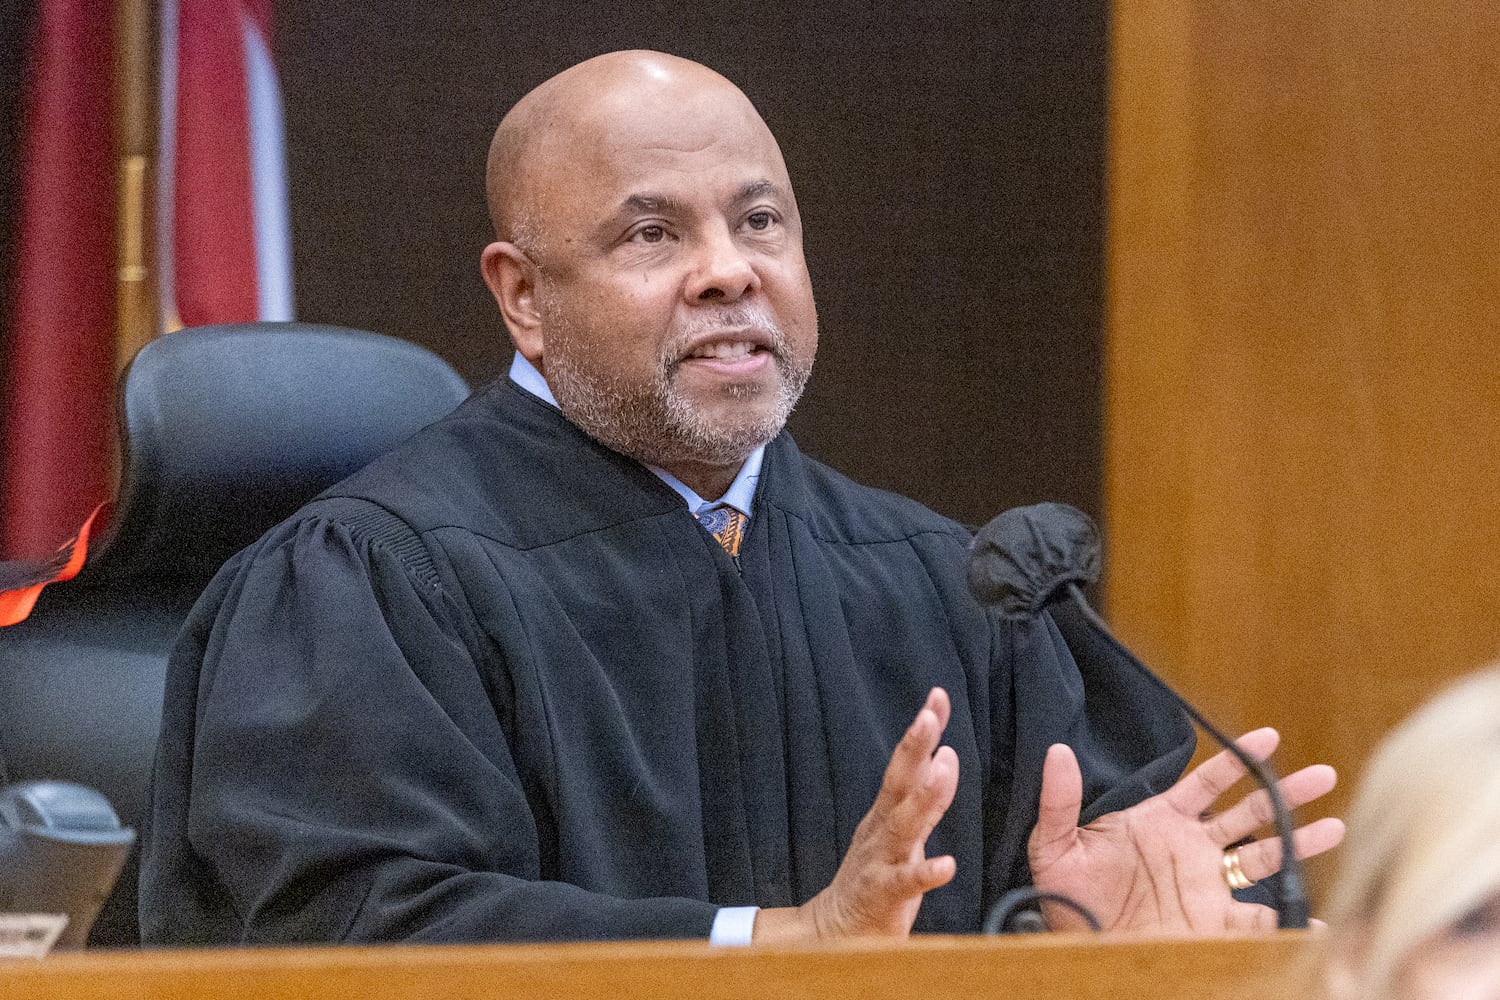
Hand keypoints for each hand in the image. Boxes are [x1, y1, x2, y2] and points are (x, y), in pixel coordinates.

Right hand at [754, 688, 958, 941]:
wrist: (834, 931)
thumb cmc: (876, 879)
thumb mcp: (904, 832)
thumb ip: (928, 797)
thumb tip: (947, 753)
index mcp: (887, 812)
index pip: (907, 763)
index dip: (923, 731)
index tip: (938, 695)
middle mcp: (881, 829)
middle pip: (898, 782)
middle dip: (913, 747)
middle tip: (929, 715)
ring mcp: (879, 861)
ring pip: (902, 825)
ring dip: (923, 798)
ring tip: (943, 772)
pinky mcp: (882, 896)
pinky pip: (905, 883)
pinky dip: (925, 872)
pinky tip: (948, 865)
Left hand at [1027, 728, 1344, 933]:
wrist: (1077, 945)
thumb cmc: (1064, 894)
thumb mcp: (1054, 844)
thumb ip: (1059, 799)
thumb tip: (1056, 752)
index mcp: (1161, 821)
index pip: (1207, 782)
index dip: (1238, 759)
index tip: (1269, 737)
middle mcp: (1193, 849)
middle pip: (1251, 814)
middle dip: (1287, 793)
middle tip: (1324, 775)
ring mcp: (1208, 886)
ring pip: (1264, 858)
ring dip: (1300, 845)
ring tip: (1336, 828)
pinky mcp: (1213, 925)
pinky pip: (1259, 920)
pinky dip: (1290, 922)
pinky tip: (1316, 921)